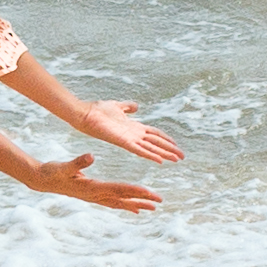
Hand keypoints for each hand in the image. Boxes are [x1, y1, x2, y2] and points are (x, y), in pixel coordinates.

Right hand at [26, 151, 164, 212]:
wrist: (42, 181)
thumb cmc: (53, 172)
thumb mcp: (64, 166)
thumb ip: (78, 162)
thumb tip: (90, 156)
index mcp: (91, 187)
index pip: (117, 189)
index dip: (133, 190)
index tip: (148, 192)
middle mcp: (95, 195)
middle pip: (122, 198)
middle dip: (141, 200)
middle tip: (158, 202)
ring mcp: (93, 197)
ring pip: (119, 202)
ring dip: (136, 204)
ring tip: (152, 207)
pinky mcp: (92, 196)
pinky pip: (112, 202)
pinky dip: (124, 204)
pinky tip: (134, 208)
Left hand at [63, 95, 185, 165]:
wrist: (85, 114)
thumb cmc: (98, 110)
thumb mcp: (117, 106)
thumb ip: (127, 107)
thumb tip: (136, 107)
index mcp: (134, 127)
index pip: (154, 134)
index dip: (166, 139)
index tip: (176, 145)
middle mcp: (133, 135)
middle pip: (156, 143)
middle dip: (169, 149)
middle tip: (182, 157)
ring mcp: (129, 139)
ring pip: (151, 148)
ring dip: (164, 154)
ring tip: (176, 160)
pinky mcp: (123, 142)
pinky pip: (139, 150)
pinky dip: (150, 155)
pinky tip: (161, 161)